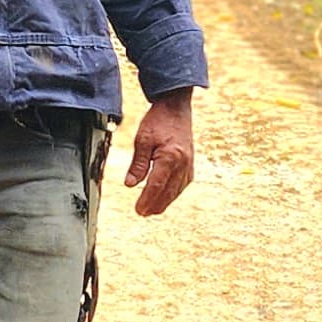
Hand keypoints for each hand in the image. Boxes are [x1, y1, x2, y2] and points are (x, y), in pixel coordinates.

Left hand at [124, 89, 196, 217]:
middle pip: (167, 192)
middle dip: (154, 205)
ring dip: (163, 202)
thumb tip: (130, 185)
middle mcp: (182, 164)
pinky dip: (172, 193)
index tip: (138, 210)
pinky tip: (164, 197)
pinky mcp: (191, 165)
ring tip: (151, 210)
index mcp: (170, 157)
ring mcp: (189, 165)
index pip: (156, 186)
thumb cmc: (158, 121)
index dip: (146, 200)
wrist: (176, 109)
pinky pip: (182, 185)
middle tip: (142, 213)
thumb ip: (137, 164)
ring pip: (176, 191)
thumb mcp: (142, 139)